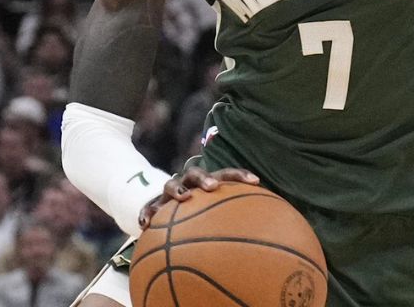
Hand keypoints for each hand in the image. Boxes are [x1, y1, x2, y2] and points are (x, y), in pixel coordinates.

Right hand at [137, 166, 259, 229]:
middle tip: (214, 187)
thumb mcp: (217, 217)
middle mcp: (189, 184)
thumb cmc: (200, 216)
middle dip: (205, 178)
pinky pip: (148, 208)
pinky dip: (147, 213)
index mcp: (209, 183)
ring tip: (183, 199)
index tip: (256, 182)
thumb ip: (238, 223)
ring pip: (171, 185)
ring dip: (177, 190)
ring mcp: (170, 193)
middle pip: (196, 173)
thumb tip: (268, 240)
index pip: (227, 174)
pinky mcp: (153, 205)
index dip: (240, 175)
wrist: (166, 212)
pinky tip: (145, 225)